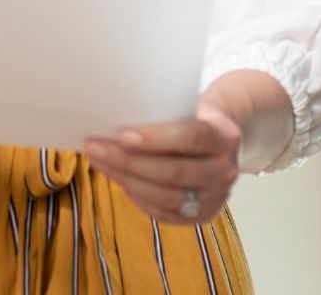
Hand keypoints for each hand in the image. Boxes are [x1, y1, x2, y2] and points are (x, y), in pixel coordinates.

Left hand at [85, 100, 241, 225]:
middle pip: (172, 172)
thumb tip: (111, 118)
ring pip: (165, 196)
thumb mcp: (187, 106)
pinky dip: (138, 197)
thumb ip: (162, 114)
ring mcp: (216, 197)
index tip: (122, 135)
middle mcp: (225, 170)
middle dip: (128, 161)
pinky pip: (164, 213)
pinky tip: (119, 180)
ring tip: (99, 162)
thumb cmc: (193, 116)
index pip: (190, 138)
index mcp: (224, 137)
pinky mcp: (202, 215)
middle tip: (95, 147)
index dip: (156, 138)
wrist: (220, 138)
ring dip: (126, 180)